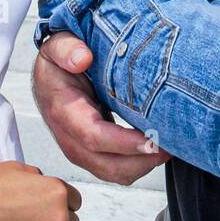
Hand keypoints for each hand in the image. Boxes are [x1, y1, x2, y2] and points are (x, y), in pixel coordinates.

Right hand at [32, 33, 169, 184]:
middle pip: (110, 165)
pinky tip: (156, 146)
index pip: (95, 136)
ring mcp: (82, 152)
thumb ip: (66, 48)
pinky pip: (117, 169)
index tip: (152, 140)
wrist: (46, 80)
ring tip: (170, 146)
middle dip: (144, 160)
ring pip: (116, 173)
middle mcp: (72, 140)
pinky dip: (139, 163)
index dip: (125, 143)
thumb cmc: (56, 65)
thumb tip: (82, 58)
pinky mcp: (92, 156)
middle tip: (172, 144)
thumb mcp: (57, 47)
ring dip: (144, 165)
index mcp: (65, 112)